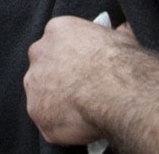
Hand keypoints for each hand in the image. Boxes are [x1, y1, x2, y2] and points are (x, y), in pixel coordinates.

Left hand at [24, 15, 131, 145]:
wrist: (114, 89)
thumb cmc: (120, 62)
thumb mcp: (122, 38)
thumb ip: (114, 36)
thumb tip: (124, 31)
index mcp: (58, 30)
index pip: (57, 42)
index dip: (71, 57)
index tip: (83, 68)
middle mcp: (39, 53)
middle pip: (44, 66)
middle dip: (57, 78)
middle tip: (79, 91)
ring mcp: (34, 83)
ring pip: (42, 94)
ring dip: (56, 103)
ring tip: (81, 112)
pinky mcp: (36, 111)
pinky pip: (47, 121)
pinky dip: (61, 127)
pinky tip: (79, 127)